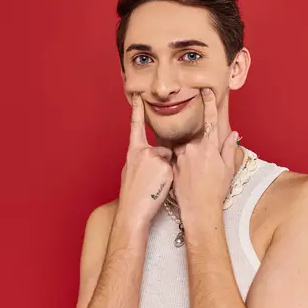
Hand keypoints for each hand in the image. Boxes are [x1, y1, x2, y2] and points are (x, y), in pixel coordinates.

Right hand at [117, 94, 173, 226]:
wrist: (133, 211)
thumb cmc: (132, 194)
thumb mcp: (132, 171)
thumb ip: (143, 158)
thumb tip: (153, 155)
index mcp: (133, 151)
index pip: (136, 126)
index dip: (137, 111)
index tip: (138, 96)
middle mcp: (143, 151)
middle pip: (163, 150)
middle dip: (163, 165)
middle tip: (151, 181)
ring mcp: (155, 159)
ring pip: (171, 161)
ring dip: (168, 174)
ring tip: (155, 187)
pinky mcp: (166, 167)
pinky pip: (175, 170)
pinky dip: (172, 179)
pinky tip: (161, 188)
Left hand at [172, 88, 238, 220]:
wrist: (198, 210)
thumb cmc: (216, 191)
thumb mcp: (228, 169)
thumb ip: (229, 148)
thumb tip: (233, 134)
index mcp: (209, 147)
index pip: (210, 120)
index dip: (208, 103)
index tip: (205, 90)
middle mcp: (193, 148)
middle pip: (198, 141)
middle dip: (202, 152)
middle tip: (207, 172)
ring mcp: (180, 156)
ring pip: (186, 151)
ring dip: (192, 160)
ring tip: (197, 179)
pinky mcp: (171, 164)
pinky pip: (177, 160)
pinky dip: (182, 167)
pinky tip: (187, 180)